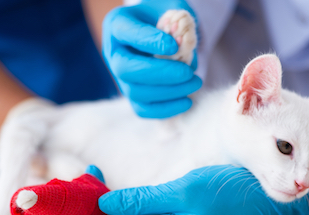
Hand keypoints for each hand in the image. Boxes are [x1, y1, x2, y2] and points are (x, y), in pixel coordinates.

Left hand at [49, 165, 308, 214]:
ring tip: (84, 182)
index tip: (57, 213)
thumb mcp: (181, 191)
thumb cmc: (225, 193)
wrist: (258, 198)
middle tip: (66, 192)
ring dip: (99, 209)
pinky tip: (111, 187)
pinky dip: (118, 204)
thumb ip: (141, 200)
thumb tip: (106, 205)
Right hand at [102, 0, 201, 117]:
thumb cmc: (164, 16)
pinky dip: (165, 110)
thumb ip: (179, 21)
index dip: (151, 42)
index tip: (175, 46)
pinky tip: (187, 101)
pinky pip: (143, 110)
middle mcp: (113, 52)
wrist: (157, 31)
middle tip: (188, 73)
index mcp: (118, 24)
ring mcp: (120, 77)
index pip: (129, 33)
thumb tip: (185, 49)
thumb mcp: (170, 7)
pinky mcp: (132, 95)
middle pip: (125, 69)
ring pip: (135, 93)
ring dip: (168, 92)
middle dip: (160, 74)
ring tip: (195, 82)